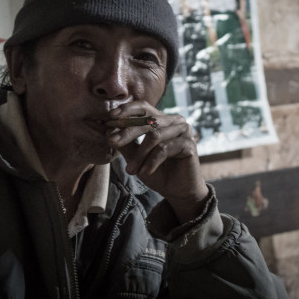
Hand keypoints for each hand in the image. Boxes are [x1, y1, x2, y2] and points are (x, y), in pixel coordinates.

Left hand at [107, 101, 208, 223]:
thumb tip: (109, 130)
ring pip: (155, 136)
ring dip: (140, 154)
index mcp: (162, 119)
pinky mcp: (189, 144)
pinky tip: (145, 172)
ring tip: (131, 170)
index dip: (127, 110)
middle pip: (147, 120)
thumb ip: (125, 144)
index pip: (143, 108)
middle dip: (128, 131)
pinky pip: (164, 149)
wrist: (177, 190)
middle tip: (113, 142)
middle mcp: (174, 121)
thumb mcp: (136, 157)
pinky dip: (151, 162)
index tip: (110, 118)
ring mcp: (184, 131)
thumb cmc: (157, 171)